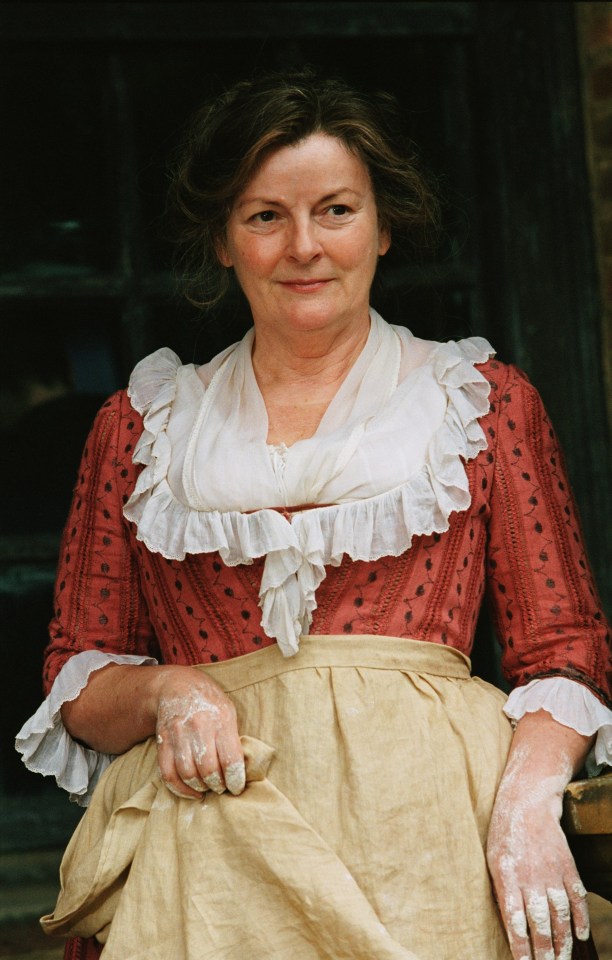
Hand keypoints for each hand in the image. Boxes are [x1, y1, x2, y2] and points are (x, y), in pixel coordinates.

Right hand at [154, 666, 244, 799]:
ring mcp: (178, 734)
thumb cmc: (209, 702)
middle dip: (217, 785)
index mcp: (221, 719)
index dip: (235, 780)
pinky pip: (168, 773)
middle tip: (222, 788)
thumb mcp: (229, 711)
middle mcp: (199, 726)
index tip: (237, 788)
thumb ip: (233, 738)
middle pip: (208, 770)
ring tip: (208, 787)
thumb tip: (241, 770)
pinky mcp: (162, 741)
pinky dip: (180, 789)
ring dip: (200, 787)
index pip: (230, 759)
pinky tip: (192, 791)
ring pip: (188, 773)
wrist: (177, 686)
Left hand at [487, 745, 589, 959]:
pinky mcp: (567, 865)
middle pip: (540, 921)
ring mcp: (551, 871)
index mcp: (507, 875)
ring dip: (562, 940)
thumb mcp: (493, 861)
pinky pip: (576, 896)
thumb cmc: (505, 835)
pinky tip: (580, 935)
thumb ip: (502, 892)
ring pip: (560, 913)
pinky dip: (581, 917)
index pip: (514, 919)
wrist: (527, 803)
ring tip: (561, 959)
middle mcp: (530, 876)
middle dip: (544, 950)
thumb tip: (510, 926)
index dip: (521, 945)